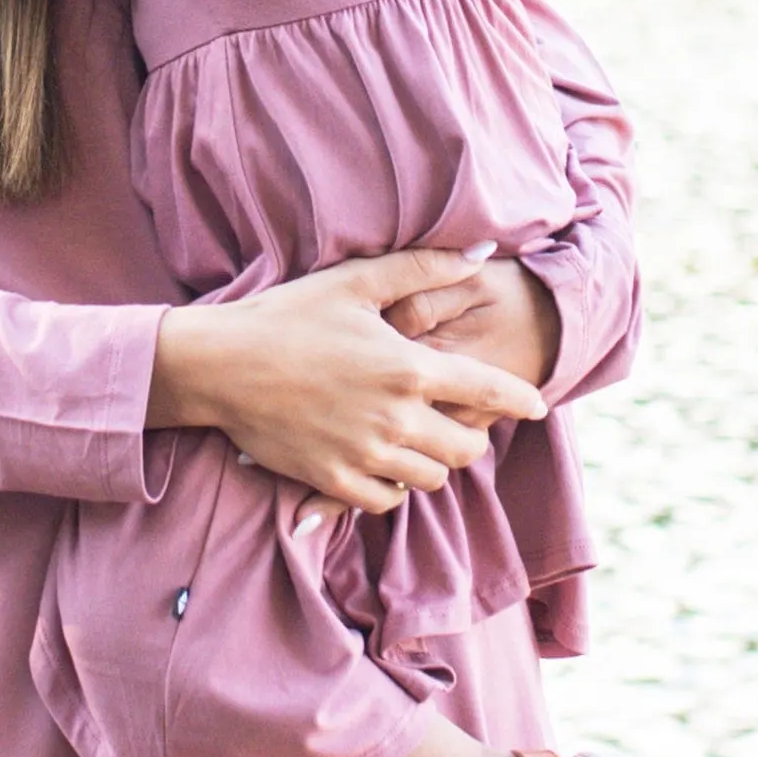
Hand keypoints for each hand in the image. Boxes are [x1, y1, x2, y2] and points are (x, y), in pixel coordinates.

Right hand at [147, 248, 548, 515]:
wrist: (221, 366)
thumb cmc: (287, 315)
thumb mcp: (355, 281)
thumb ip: (422, 268)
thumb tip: (480, 254)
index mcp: (409, 368)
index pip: (489, 390)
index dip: (522, 399)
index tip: (537, 405)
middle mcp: (396, 419)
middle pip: (467, 448)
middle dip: (471, 433)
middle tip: (456, 418)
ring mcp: (366, 456)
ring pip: (432, 478)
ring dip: (433, 461)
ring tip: (417, 438)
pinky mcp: (335, 482)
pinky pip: (388, 501)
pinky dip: (394, 486)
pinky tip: (383, 462)